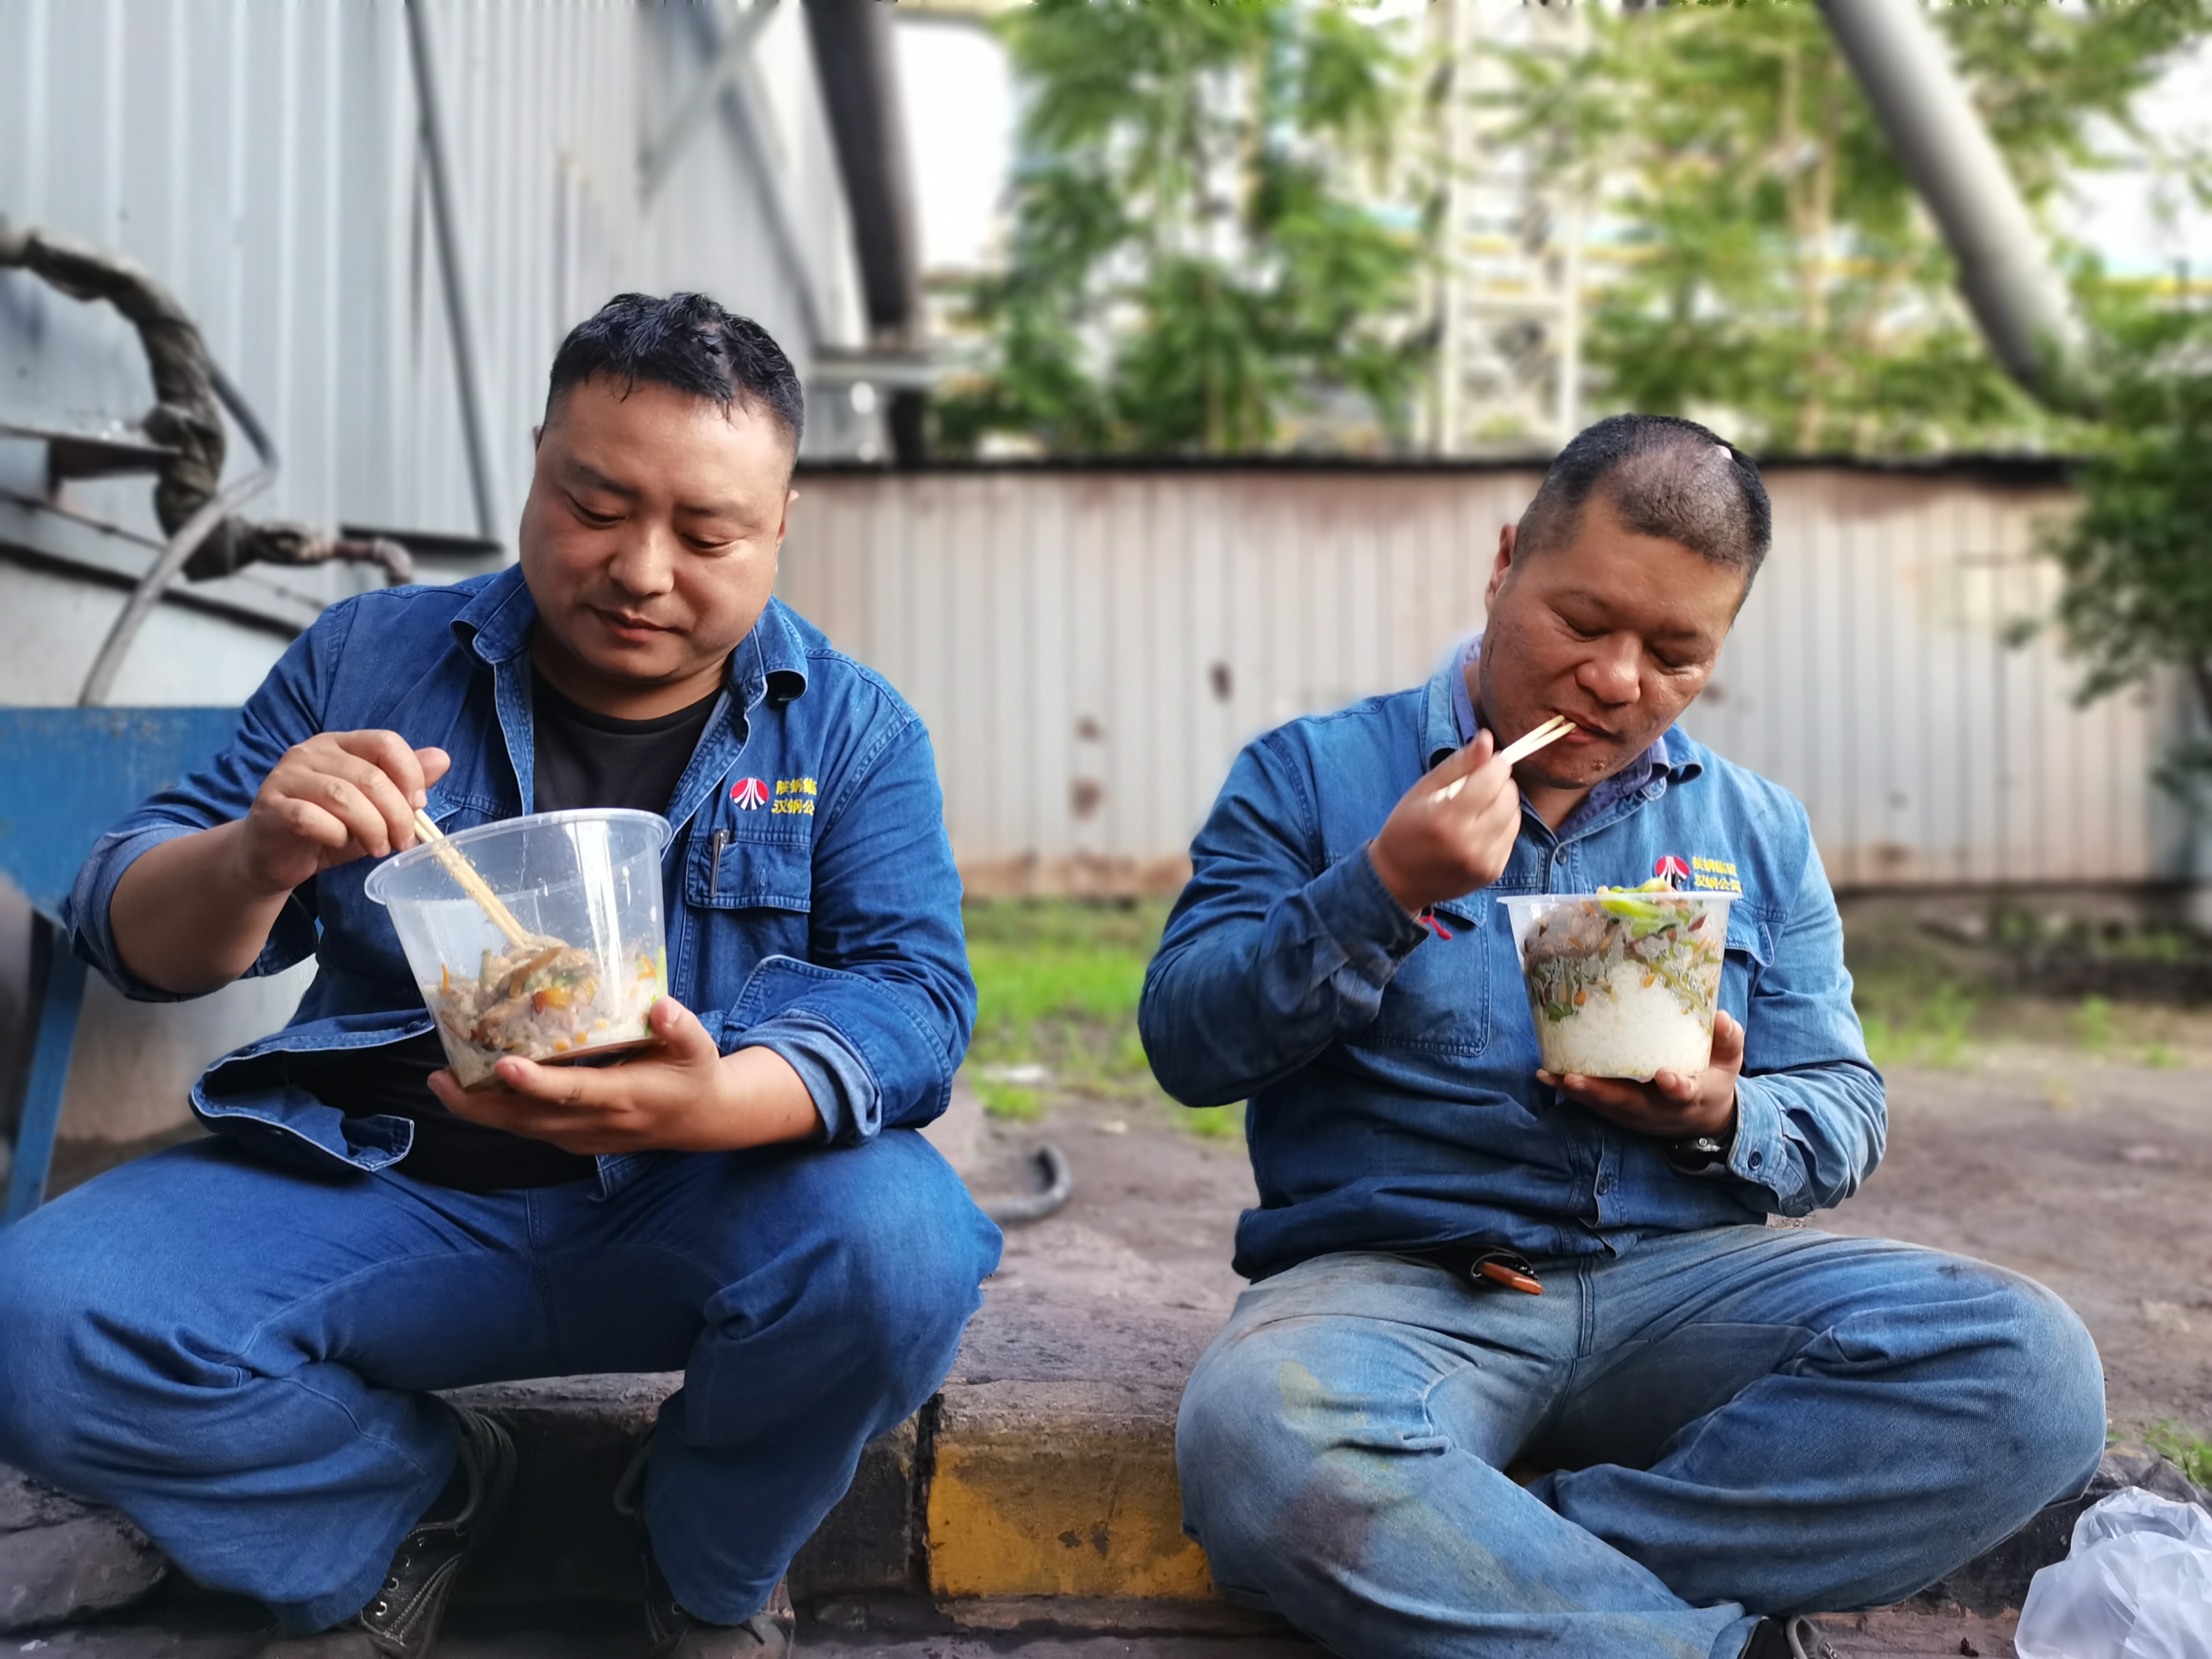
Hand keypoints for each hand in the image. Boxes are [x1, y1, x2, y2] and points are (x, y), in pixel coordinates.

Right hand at [234, 730, 450, 896]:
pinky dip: (336, 835)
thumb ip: (403, 783)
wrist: (271, 857)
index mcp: (339, 743)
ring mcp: (286, 777)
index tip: (420, 806)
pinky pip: (311, 818)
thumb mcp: (373, 808)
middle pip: (370, 776)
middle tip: (403, 841)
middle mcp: (310, 752)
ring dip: (372, 828)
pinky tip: (341, 844)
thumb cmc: (327, 829)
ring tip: (379, 848)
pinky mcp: (271, 807)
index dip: (410, 774)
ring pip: (343, 797)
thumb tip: (442, 758)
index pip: (385, 742)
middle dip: (396, 814)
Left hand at [425, 997, 821, 1153]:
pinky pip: (529, 1129)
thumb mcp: (698, 1048)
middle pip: (529, 1119)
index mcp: (625, 1096)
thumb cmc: (694, 1075)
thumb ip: (680, 1028)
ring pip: (522, 1128)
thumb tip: (660, 1005)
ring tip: (441, 1082)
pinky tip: (475, 1091)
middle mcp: (596, 1122)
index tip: (505, 1066)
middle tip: (439, 1077)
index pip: (575, 1092)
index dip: (538, 1084)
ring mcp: (582, 1136)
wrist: (702, 1120)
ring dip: (479, 1110)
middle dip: (481, 1103)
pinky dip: (498, 1114)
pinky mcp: (574, 1140)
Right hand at [1367, 732, 1520, 915]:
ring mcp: (1484, 860)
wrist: (1399, 880)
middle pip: (1509, 796)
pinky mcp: (1493, 871)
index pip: (1493, 778)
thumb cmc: (1406, 828)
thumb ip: (1458, 764)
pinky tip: (1480, 828)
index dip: (1493, 765)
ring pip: (1515, 815)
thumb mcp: (1423, 790)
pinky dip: (1501, 826)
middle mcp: (1470, 842)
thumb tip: (1488, 739)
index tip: (1482, 766)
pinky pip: (1511, 836)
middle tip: (1478, 787)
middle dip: (1499, 783)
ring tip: (1478, 808)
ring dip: (1502, 804)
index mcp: (1447, 817)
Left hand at [1538, 1009, 1745, 1140]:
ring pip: (1604, 1106)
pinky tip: (1545, 1076)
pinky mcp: (1619, 1113)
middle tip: (1574, 1079)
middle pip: (1628, 1104)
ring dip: (1576, 1093)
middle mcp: (1658, 1110)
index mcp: (1689, 1097)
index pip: (1683, 1094)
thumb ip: (1728, 1040)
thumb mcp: (1728, 1064)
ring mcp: (1635, 1114)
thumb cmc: (1711, 1082)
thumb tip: (1721, 1017)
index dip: (1676, 1087)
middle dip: (1601, 1093)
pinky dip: (1569, 1092)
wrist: (1701, 1120)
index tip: (1666, 1076)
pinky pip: (1593, 1104)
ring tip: (1550, 1076)